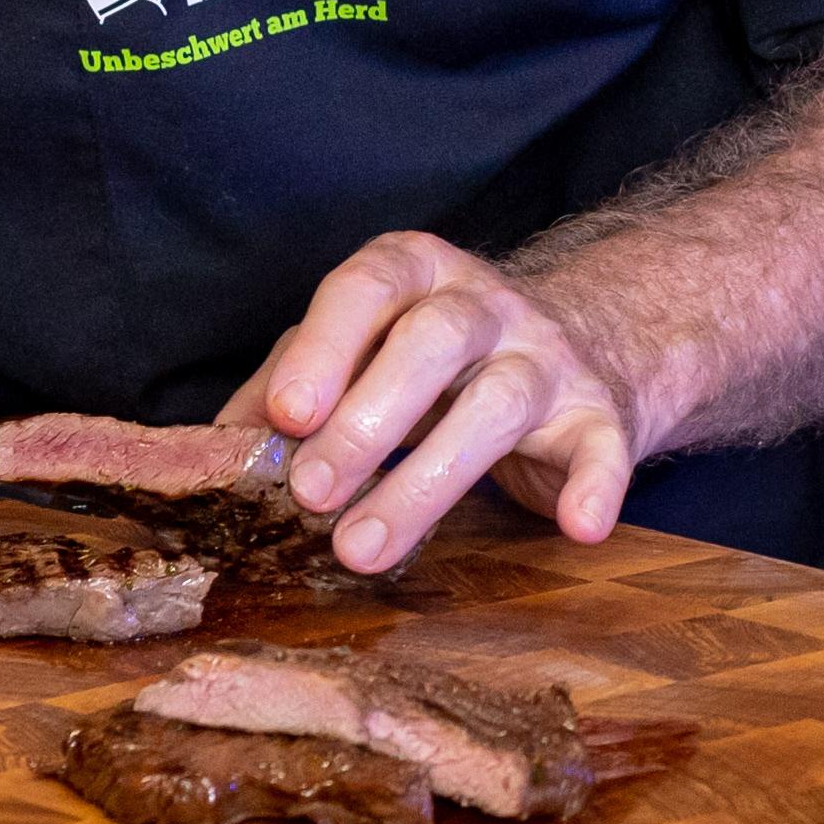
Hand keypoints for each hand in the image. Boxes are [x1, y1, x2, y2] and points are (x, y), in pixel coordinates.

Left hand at [249, 231, 660, 573]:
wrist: (574, 347)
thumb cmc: (432, 363)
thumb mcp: (356, 354)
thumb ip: (289, 389)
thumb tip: (219, 452)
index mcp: (415, 274)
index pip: (366, 290)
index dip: (323, 349)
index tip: (286, 416)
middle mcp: (486, 304)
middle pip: (432, 342)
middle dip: (366, 420)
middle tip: (312, 494)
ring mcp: (547, 357)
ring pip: (498, 402)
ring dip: (429, 478)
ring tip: (366, 548)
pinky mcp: (599, 412)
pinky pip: (604, 444)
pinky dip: (595, 484)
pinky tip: (578, 526)